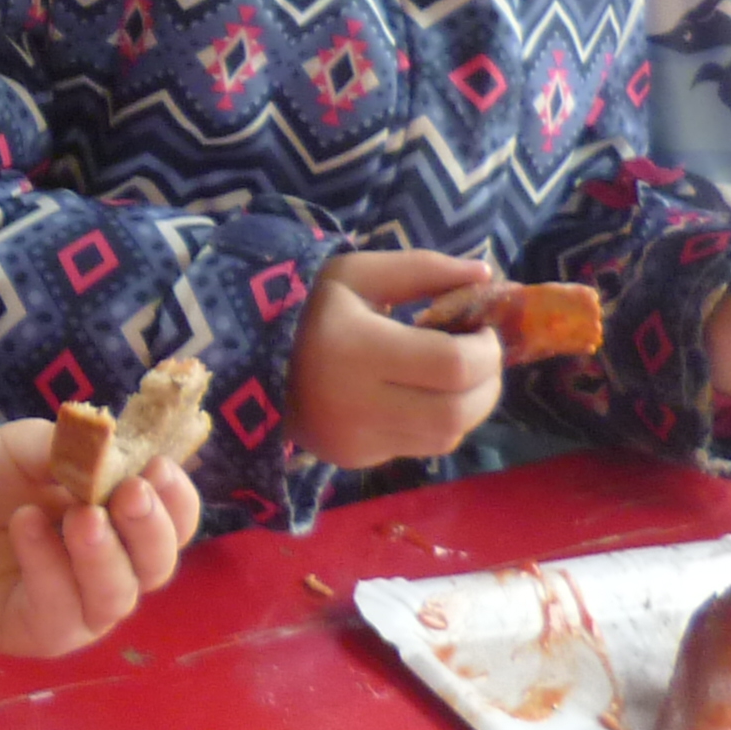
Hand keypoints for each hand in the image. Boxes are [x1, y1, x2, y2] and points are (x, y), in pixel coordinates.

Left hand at [0, 419, 197, 653]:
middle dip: (150, 527)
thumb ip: (63, 446)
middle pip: (158, 562)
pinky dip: (48, 564)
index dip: (176, 496)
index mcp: (124, 519)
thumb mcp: (21, 449)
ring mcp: (83, 606)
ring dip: (104, 553)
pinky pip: (62, 608)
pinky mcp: (46, 632)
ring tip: (79, 516)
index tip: (158, 465)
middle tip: (131, 492)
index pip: (175, 518)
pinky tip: (25, 524)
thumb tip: (105, 446)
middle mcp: (116, 568)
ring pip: (118, 593)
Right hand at [288, 250, 503, 468]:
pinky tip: (418, 396)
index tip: (482, 330)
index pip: (452, 366)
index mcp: (357, 349)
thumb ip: (423, 269)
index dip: (485, 351)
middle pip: (456, 413)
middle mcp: (356, 405)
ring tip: (455, 377)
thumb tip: (486, 273)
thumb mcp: (358, 273)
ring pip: (445, 438)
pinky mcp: (353, 459)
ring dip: (467, 407)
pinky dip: (433, 423)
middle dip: (486, 385)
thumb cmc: (308, 307)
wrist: (244, 355)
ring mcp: (355, 440)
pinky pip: (417, 448)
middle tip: (481, 357)